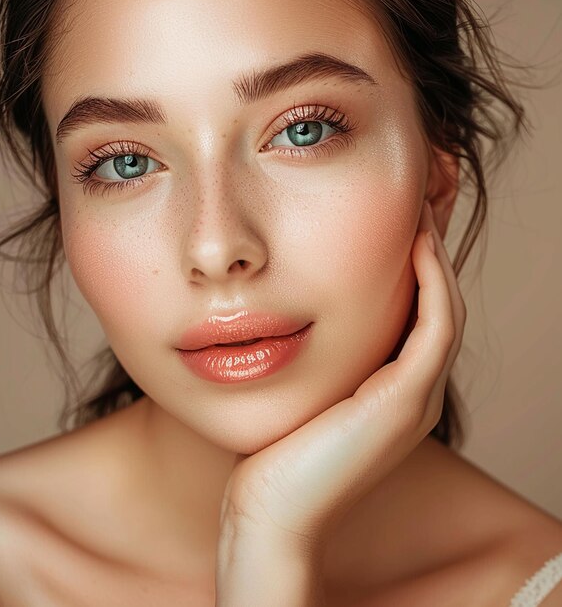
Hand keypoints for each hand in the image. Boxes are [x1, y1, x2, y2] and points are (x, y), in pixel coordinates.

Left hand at [218, 200, 466, 557]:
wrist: (271, 513)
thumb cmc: (274, 454)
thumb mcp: (300, 393)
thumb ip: (312, 361)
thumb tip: (289, 320)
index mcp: (389, 391)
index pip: (414, 315)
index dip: (413, 267)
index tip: (395, 222)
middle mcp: (412, 393)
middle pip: (436, 306)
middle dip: (430, 254)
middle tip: (419, 203)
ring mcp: (414, 399)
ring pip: (444, 310)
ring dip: (436, 258)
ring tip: (421, 211)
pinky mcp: (404, 402)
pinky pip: (435, 326)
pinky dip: (433, 282)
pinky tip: (416, 243)